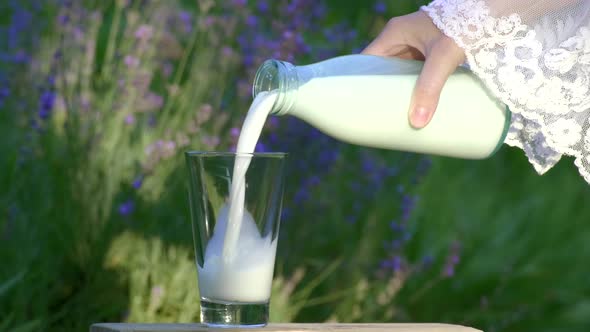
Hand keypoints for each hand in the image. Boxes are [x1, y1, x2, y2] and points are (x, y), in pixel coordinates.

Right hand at [361, 11, 465, 128]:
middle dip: (379, 94)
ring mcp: (417, 47)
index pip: (366, 61)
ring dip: (397, 93)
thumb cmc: (463, 26)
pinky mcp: (432, 54)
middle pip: (382, 71)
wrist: (494, 12)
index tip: (356, 105)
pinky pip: (416, 75)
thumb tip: (418, 122)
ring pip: (399, 75)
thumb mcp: (443, 57)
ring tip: (393, 118)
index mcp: (394, 34)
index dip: (358, 82)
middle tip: (376, 118)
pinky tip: (415, 107)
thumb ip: (431, 88)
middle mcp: (402, 39)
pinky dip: (414, 90)